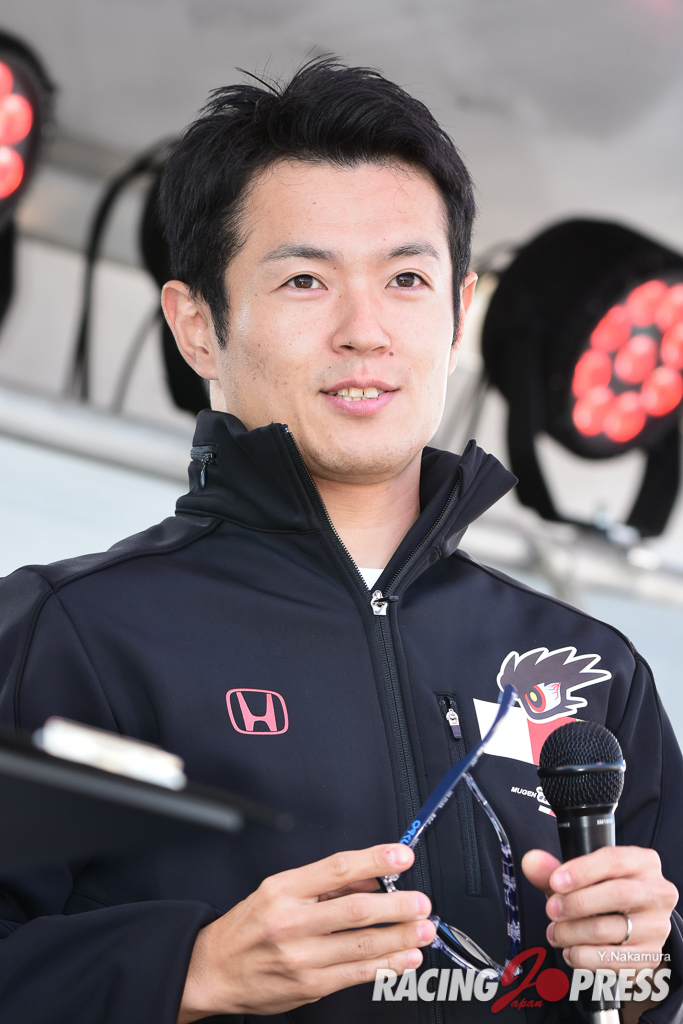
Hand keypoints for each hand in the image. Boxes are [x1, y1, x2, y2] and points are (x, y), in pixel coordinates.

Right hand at [177, 843, 435, 1021]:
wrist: (213, 970)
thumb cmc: (248, 927)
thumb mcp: (278, 891)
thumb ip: (324, 884)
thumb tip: (370, 878)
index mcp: (284, 890)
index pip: (337, 868)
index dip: (375, 861)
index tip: (402, 856)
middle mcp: (292, 922)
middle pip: (355, 910)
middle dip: (396, 906)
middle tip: (422, 902)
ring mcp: (301, 957)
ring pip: (361, 946)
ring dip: (399, 937)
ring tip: (424, 930)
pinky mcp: (309, 986)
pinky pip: (355, 975)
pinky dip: (386, 967)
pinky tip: (404, 959)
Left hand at [523, 847, 677, 1021]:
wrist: (630, 925)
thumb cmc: (603, 892)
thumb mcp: (580, 876)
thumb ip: (553, 869)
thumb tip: (531, 862)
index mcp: (642, 862)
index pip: (613, 860)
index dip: (581, 871)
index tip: (555, 882)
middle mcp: (657, 892)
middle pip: (618, 894)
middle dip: (576, 903)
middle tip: (551, 910)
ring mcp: (657, 926)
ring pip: (612, 929)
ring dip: (574, 933)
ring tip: (555, 932)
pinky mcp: (650, 956)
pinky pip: (613, 960)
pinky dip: (584, 957)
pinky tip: (570, 951)